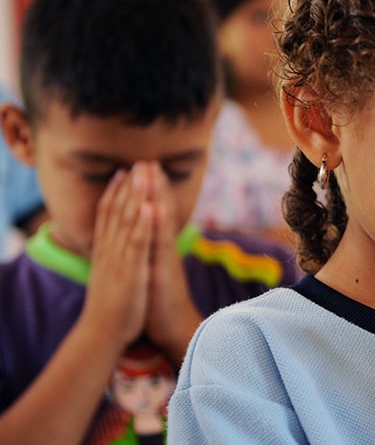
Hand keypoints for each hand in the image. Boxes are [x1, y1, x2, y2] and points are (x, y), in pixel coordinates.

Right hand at [83, 167, 153, 346]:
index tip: (123, 172)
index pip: (108, 216)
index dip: (115, 193)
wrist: (103, 333)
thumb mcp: (110, 278)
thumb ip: (111, 261)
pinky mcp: (132, 271)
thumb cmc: (111, 309)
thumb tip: (110, 250)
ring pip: (127, 221)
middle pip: (117, 212)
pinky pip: (139, 243)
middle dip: (128, 186)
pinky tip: (151, 206)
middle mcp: (110, 251)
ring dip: (136, 196)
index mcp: (105, 252)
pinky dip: (144, 223)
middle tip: (136, 162)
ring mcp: (120, 259)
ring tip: (144, 173)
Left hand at [143, 162, 203, 361]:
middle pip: (160, 212)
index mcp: (158, 251)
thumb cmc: (161, 305)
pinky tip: (153, 207)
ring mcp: (165, 259)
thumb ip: (150, 256)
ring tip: (153, 173)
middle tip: (149, 159)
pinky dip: (157, 225)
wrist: (175, 331)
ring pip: (161, 223)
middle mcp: (164, 251)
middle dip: (155, 186)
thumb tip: (144, 241)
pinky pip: (160, 245)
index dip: (150, 192)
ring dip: (158, 195)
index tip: (143, 169)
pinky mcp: (164, 272)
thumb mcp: (153, 275)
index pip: (155, 216)